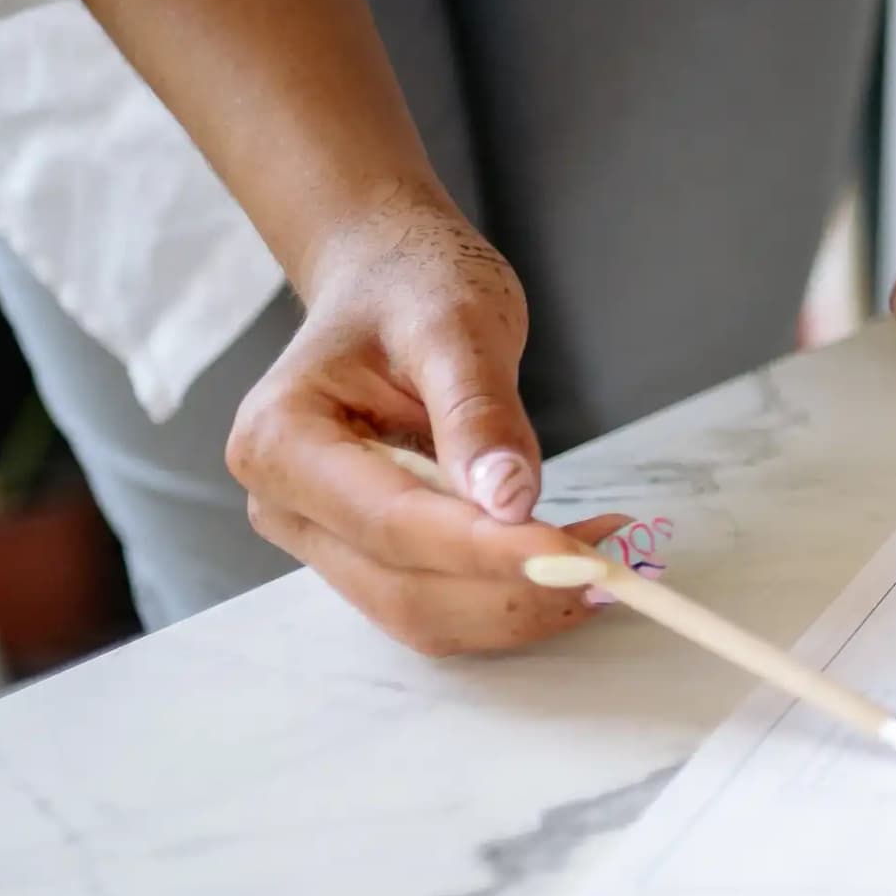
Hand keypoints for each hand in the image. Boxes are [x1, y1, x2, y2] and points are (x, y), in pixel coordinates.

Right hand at [224, 213, 642, 655]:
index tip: (577, 559)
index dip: (487, 552)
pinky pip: (438, 600)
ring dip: (520, 604)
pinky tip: (571, 558)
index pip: (393, 522)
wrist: (387, 281)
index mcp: (281, 441)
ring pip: (422, 614)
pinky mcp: (365, 554)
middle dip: (514, 591)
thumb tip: (509, 501)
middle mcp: (285, 505)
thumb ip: (479, 412)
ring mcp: (321, 538)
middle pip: (404, 589)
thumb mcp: (456, 324)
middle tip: (614, 565)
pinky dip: (509, 593)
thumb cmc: (411, 287)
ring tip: (606, 559)